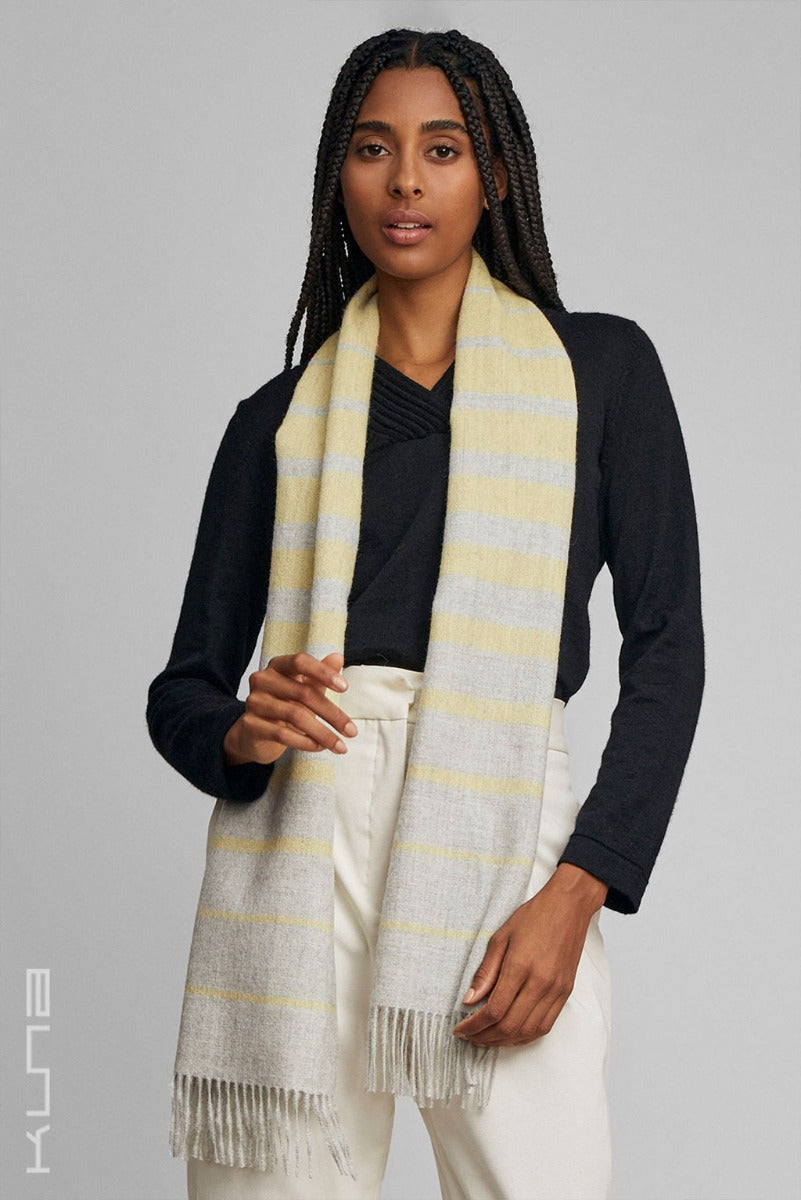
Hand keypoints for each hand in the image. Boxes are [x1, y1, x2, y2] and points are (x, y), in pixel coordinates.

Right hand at [222, 651, 357, 766]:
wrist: (255, 734)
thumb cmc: (285, 706)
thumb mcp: (304, 690)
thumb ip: (320, 676)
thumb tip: (339, 657)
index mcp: (277, 666)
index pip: (300, 661)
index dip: (323, 672)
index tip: (345, 688)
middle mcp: (262, 680)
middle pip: (303, 693)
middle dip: (332, 714)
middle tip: (352, 731)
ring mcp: (254, 702)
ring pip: (295, 716)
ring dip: (322, 733)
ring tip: (340, 746)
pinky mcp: (250, 724)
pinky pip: (282, 734)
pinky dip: (304, 742)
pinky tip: (319, 748)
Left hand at [452, 865, 607, 1046]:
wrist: (568, 907)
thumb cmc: (533, 917)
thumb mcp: (500, 937)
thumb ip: (485, 972)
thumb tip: (470, 1000)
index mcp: (520, 966)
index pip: (494, 1010)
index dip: (474, 1026)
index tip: (460, 1030)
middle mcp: (540, 983)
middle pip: (510, 1026)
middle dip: (485, 1037)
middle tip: (470, 1037)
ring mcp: (556, 991)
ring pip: (528, 1032)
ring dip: (505, 1041)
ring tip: (486, 1038)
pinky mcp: (565, 993)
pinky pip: (545, 1026)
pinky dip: (525, 1036)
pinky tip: (511, 1034)